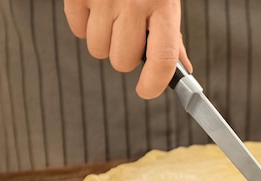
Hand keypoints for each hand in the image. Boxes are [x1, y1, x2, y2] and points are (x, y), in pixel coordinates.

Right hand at [64, 0, 192, 98]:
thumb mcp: (166, 2)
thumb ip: (172, 37)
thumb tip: (183, 71)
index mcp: (163, 7)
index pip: (162, 59)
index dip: (154, 83)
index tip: (146, 91)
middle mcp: (134, 3)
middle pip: (122, 61)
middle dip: (124, 54)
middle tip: (129, 34)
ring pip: (97, 49)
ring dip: (104, 40)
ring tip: (113, 16)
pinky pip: (77, 29)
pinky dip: (84, 24)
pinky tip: (96, 6)